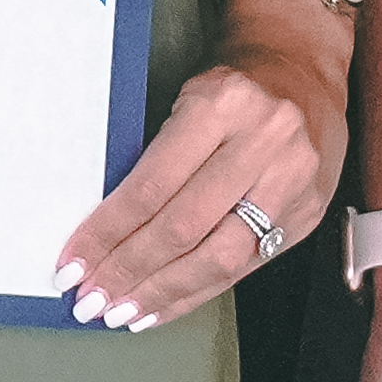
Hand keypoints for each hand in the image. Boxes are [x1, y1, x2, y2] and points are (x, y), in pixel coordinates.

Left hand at [57, 41, 341, 331]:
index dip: (107, 233)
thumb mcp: (187, 100)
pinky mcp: (307, 211)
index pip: (152, 186)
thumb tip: (103, 232)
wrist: (302, 69)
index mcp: (220, 106)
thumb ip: (156, 160)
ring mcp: (292, 181)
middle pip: (184, 228)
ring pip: (218, 257)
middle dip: (130, 271)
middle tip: (91, 299)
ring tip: (123, 312)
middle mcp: (262, 143)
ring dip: (163, 293)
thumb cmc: (231, 85)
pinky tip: (165, 305)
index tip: (74, 263)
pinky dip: (199, 291)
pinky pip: (245, 265)